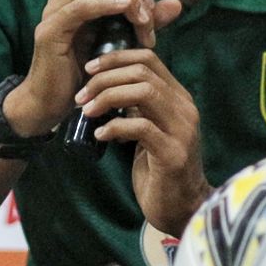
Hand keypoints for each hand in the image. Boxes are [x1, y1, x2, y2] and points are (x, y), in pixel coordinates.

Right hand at [4, 0, 180, 136]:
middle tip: (149, 19)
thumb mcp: (121, 43)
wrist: (52, 104)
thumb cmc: (84, 75)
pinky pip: (80, 7)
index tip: (152, 13)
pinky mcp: (51, 28)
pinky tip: (124, 10)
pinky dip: (104, 4)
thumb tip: (176, 4)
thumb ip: (144, 22)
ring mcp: (56, 10)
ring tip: (143, 22)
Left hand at [76, 47, 210, 235]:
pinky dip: (115, 127)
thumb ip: (136, 108)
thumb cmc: (159, 168)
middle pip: (142, 72)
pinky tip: (100, 135)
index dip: (115, 58)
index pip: (149, 59)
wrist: (181, 208)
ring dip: (107, 97)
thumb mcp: (148, 130)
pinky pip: (141, 127)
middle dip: (105, 78)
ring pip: (144, 93)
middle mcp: (184, 109)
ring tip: (87, 112)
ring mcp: (182, 130)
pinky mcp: (173, 154)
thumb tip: (105, 88)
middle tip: (81, 95)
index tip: (89, 68)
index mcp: (178, 98)